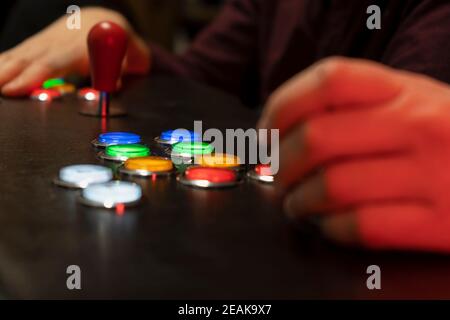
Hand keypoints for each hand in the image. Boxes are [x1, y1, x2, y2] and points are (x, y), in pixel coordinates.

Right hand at [0, 7, 149, 95]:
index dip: (35, 75)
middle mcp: (59, 41)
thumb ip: (126, 66)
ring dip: (3, 69)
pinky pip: (18, 54)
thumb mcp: (135, 54)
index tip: (16, 87)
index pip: (54, 62)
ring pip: (20, 54)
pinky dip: (4, 63)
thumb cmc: (122, 41)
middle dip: (10, 74)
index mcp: (81, 44)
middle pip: (30, 58)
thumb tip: (115, 84)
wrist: (104, 21)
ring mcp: (47, 41)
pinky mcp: (39, 46)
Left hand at [258, 57, 449, 252]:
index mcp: (405, 91)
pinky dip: (332, 228)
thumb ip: (354, 113)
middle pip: (317, 138)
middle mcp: (418, 125)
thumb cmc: (448, 140)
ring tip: (297, 205)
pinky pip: (363, 225)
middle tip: (276, 178)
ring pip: (332, 186)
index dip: (281, 106)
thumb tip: (280, 140)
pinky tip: (331, 225)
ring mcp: (432, 173)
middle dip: (280, 165)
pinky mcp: (440, 222)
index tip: (267, 133)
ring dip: (298, 202)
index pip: (329, 79)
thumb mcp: (410, 105)